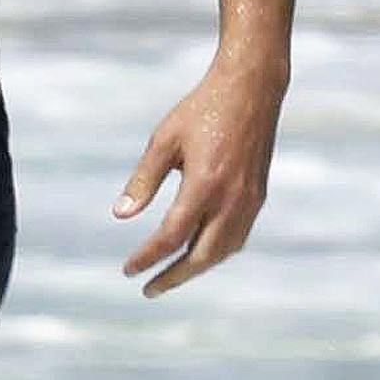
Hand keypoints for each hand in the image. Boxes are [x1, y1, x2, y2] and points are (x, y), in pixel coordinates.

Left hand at [114, 67, 281, 296]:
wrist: (251, 89)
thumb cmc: (202, 109)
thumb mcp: (164, 140)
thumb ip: (143, 180)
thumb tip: (121, 216)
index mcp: (204, 184)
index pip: (171, 237)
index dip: (148, 257)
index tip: (128, 270)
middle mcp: (231, 199)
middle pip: (200, 256)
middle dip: (173, 277)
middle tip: (148, 290)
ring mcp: (249, 200)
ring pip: (223, 251)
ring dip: (196, 268)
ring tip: (171, 276)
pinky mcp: (258, 196)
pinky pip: (237, 237)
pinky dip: (216, 252)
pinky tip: (199, 252)